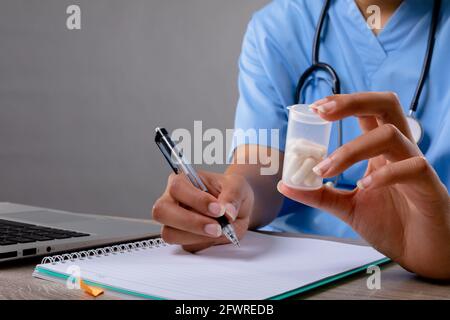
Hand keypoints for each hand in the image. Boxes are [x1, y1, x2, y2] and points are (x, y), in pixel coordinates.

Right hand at [152, 171, 253, 252]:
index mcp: (182, 181)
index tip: (219, 209)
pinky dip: (203, 244)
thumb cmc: (231, 191)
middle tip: (217, 227)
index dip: (197, 201)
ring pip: (170, 234)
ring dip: (197, 236)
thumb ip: (232, 196)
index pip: (177, 188)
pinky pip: (185, 246)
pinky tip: (216, 236)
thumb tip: (227, 212)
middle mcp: (172, 200)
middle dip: (191, 222)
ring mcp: (173, 221)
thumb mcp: (238, 186)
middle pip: (162, 212)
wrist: (236, 206)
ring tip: (220, 231)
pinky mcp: (180, 238)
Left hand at [278, 92, 449, 279]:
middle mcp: (400, 151)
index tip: (314, 108)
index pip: (367, 112)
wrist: (422, 253)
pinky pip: (412, 168)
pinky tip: (363, 186)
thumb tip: (285, 185)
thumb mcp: (347, 207)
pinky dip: (383, 174)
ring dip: (352, 149)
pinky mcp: (429, 187)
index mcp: (382, 150)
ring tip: (326, 170)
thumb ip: (320, 195)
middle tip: (321, 112)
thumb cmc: (391, 225)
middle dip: (352, 102)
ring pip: (390, 135)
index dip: (342, 103)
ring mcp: (416, 166)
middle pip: (386, 105)